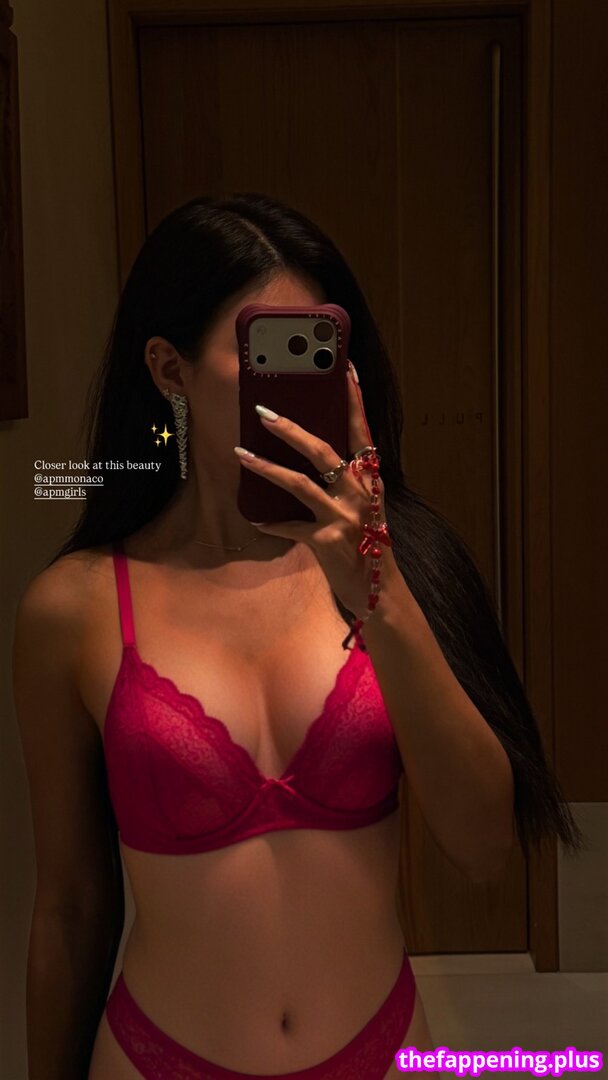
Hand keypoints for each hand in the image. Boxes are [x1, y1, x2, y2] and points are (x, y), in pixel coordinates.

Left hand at [233, 360, 393, 619]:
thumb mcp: (364, 510)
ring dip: (265, 467)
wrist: (381, 594)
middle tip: (262, 411)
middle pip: (322, 451)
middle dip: (290, 429)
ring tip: (239, 453)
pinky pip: (289, 527)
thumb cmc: (369, 548)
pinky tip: (255, 519)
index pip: (361, 432)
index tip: (345, 368)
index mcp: (370, 481)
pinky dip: (271, 523)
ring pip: (299, 483)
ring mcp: (343, 517)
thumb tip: (316, 462)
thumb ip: (345, 485)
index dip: (353, 400)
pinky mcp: (326, 541)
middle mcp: (359, 493)